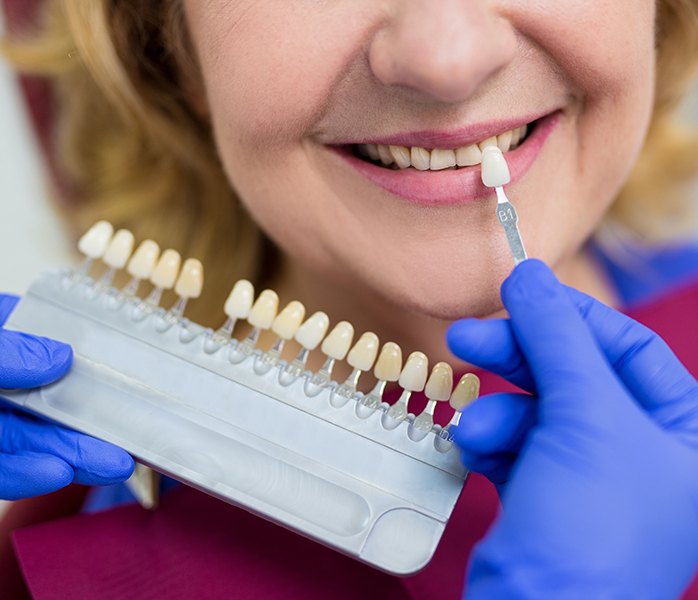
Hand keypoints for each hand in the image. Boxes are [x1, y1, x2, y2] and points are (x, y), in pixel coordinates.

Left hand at [0, 294, 133, 499]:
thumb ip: (5, 351)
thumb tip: (58, 356)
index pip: (38, 330)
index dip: (80, 341)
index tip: (126, 352)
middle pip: (49, 396)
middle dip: (91, 419)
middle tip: (133, 432)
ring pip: (32, 439)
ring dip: (72, 454)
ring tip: (113, 462)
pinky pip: (1, 469)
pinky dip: (26, 474)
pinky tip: (56, 473)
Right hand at [447, 260, 697, 598]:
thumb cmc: (592, 529)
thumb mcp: (585, 416)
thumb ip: (556, 337)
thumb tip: (529, 275)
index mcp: (684, 433)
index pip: (629, 348)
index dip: (573, 316)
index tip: (522, 290)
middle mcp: (642, 452)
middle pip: (574, 375)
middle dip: (519, 356)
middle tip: (468, 335)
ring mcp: (591, 476)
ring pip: (535, 410)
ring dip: (498, 412)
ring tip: (473, 426)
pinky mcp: (544, 495)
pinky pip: (515, 445)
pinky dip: (492, 444)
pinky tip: (476, 452)